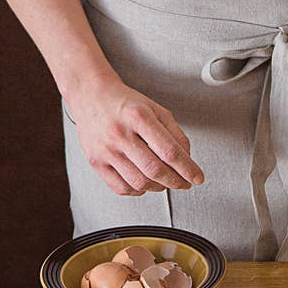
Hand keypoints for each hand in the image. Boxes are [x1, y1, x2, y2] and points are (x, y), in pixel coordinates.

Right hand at [65, 77, 203, 195]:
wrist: (91, 96)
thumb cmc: (125, 104)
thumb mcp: (156, 110)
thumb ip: (176, 134)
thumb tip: (188, 160)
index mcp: (138, 117)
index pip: (169, 151)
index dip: (188, 169)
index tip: (197, 178)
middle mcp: (120, 133)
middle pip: (155, 170)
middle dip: (176, 182)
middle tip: (184, 183)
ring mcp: (105, 150)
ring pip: (139, 182)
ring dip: (158, 187)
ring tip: (165, 181)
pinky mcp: (95, 162)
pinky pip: (121, 188)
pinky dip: (138, 191)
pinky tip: (144, 182)